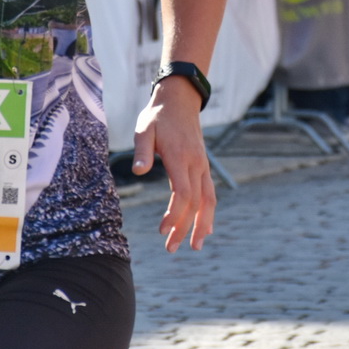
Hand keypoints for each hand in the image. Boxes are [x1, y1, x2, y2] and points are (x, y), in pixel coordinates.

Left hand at [135, 77, 215, 251]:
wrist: (180, 100)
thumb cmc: (157, 116)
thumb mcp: (143, 129)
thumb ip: (142, 151)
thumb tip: (138, 171)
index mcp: (181, 158)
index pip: (183, 193)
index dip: (175, 214)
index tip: (162, 230)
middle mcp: (196, 164)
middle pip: (195, 203)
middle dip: (185, 228)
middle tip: (172, 248)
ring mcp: (203, 165)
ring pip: (208, 200)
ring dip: (203, 224)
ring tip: (196, 246)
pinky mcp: (203, 166)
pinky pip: (210, 192)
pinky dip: (208, 212)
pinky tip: (204, 227)